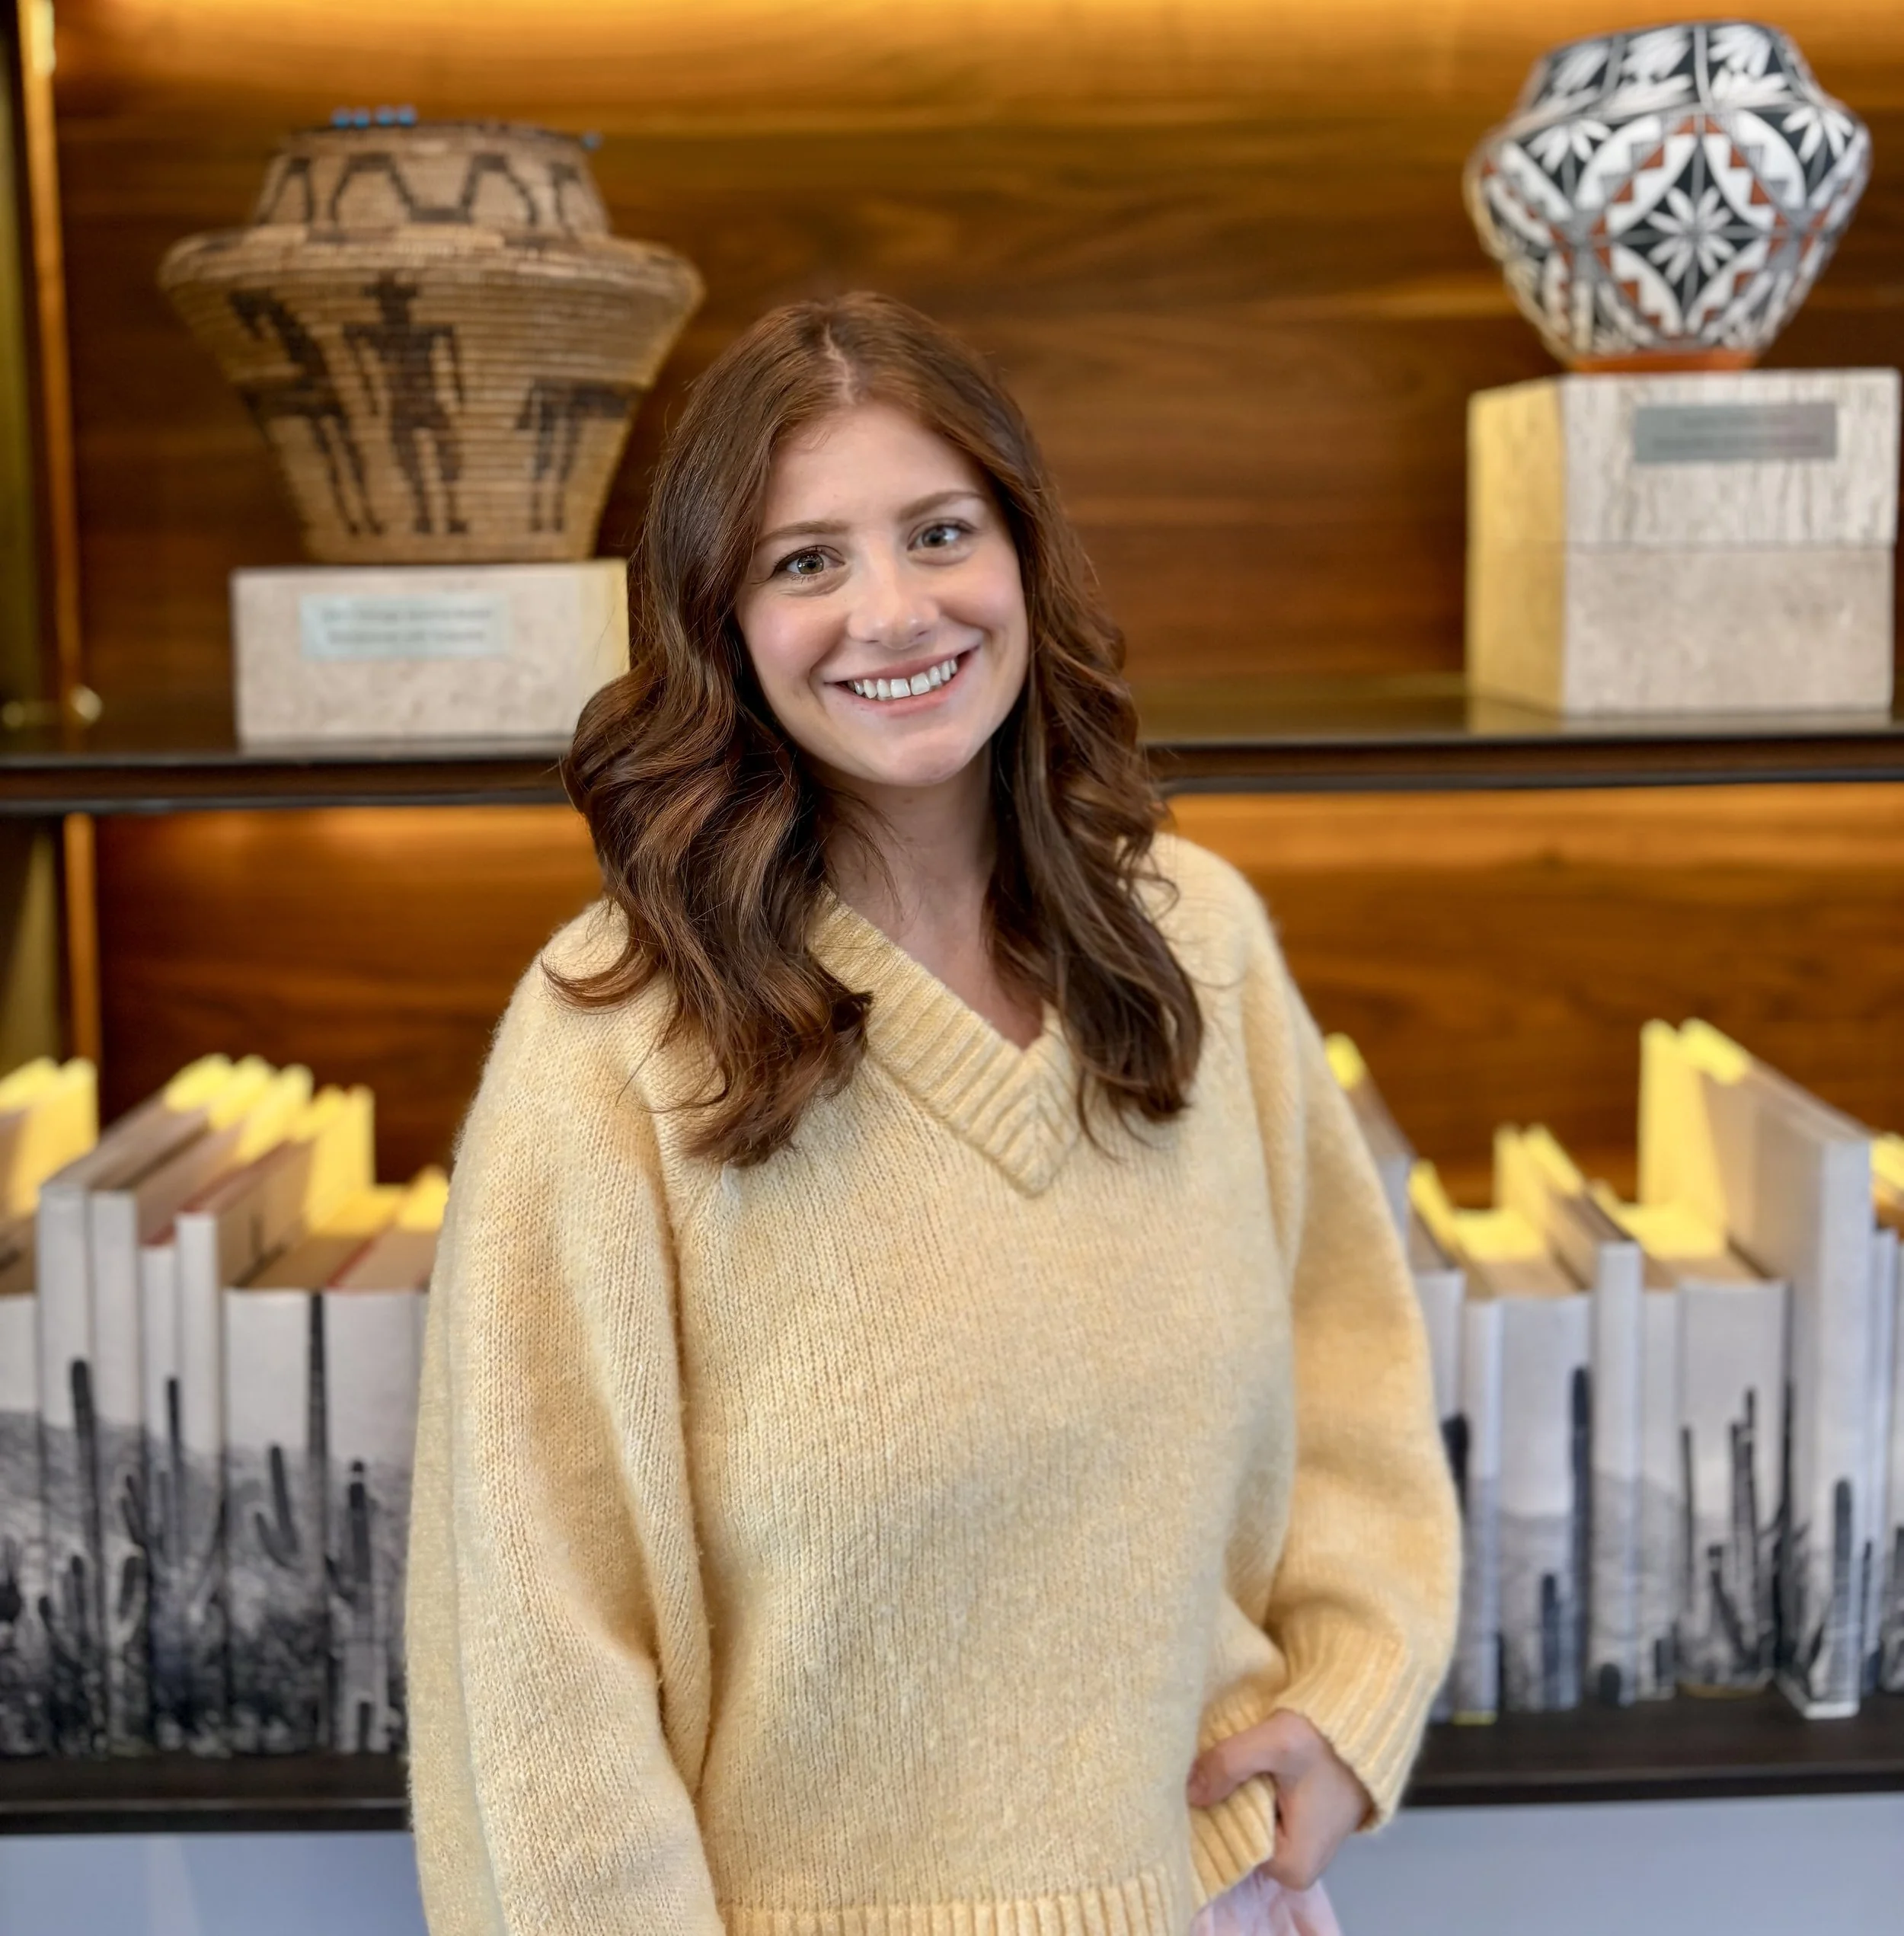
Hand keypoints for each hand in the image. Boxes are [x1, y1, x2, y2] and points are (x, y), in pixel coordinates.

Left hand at [1185, 1710, 1370, 1892]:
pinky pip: (1261, 1812)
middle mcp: (1296, 1869)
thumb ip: (1230, 1763)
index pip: (1228, 1845)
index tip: (1197, 1779)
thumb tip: (1190, 1790)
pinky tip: (1245, 1765)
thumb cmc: (1328, 1740)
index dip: (1210, 1808)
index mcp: (1291, 1868)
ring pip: (1247, 1820)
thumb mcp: (1277, 1742)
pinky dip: (1251, 1788)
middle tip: (1209, 1765)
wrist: (1366, 1722)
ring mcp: (1300, 1847)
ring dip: (1235, 1791)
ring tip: (1224, 1762)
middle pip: (1237, 1834)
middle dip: (1222, 1800)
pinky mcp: (1300, 1825)